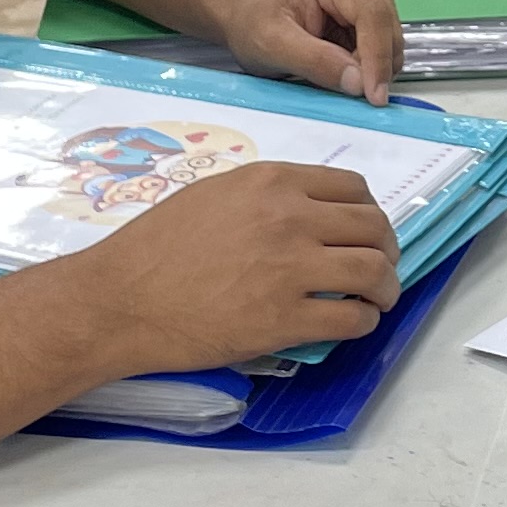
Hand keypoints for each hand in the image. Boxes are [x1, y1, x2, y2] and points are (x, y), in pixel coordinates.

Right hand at [51, 163, 399, 377]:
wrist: (120, 299)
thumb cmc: (156, 247)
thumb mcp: (214, 195)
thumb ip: (266, 197)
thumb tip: (308, 213)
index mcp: (272, 182)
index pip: (354, 188)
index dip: (369, 213)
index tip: (365, 233)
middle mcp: (289, 218)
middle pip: (373, 228)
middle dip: (386, 251)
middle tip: (380, 270)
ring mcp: (290, 269)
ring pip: (374, 272)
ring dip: (385, 288)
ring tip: (378, 300)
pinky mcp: (285, 319)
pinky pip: (351, 319)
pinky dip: (363, 323)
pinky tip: (353, 324)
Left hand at [217, 0, 402, 102]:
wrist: (248, 15)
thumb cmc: (254, 22)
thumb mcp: (273, 45)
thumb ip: (316, 61)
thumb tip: (358, 81)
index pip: (372, 15)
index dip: (377, 58)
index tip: (373, 96)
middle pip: (388, 27)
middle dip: (375, 66)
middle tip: (348, 91)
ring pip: (392, 40)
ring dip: (373, 67)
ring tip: (335, 75)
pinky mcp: (373, 14)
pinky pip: (385, 47)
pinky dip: (370, 66)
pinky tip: (343, 68)